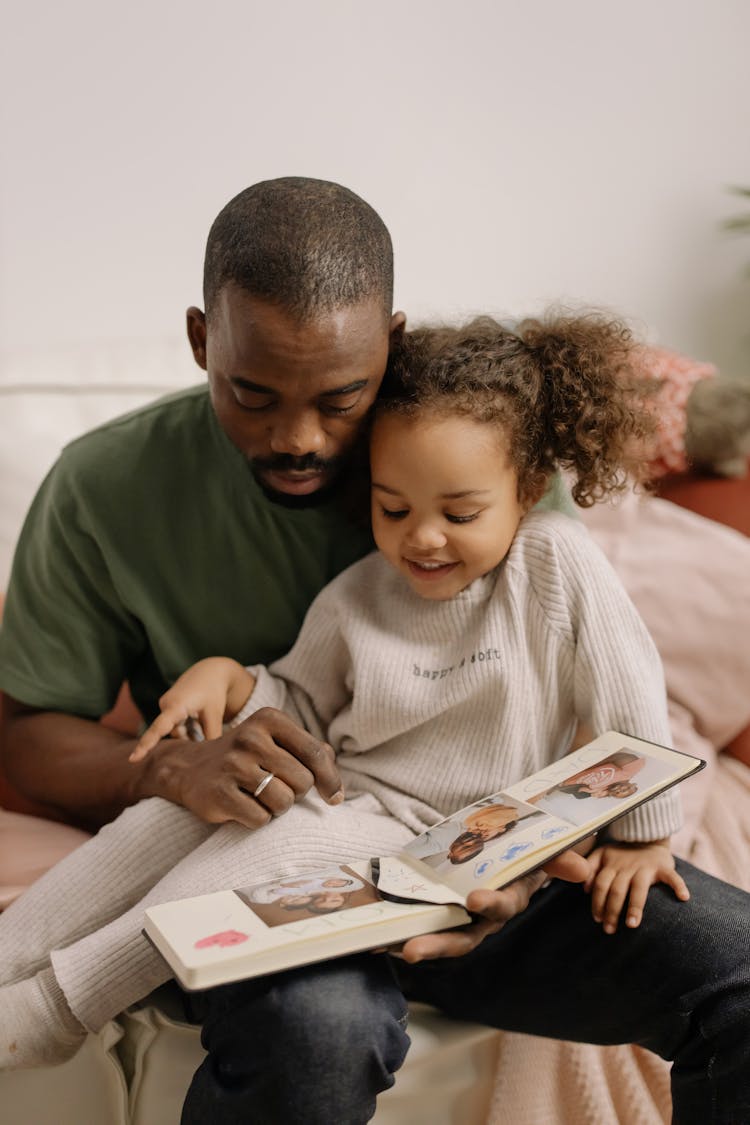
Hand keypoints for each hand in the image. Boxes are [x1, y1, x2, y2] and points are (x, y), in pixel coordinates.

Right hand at [130, 658, 255, 761]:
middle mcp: (166, 705)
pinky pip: (175, 725)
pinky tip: (199, 723)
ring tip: (204, 725)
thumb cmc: (213, 692)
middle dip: (184, 742)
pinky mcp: (169, 708)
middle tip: (198, 742)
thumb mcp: (215, 714)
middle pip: (172, 734)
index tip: (133, 759)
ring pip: (175, 730)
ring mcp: (166, 706)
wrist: (210, 671)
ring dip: (188, 735)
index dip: (147, 744)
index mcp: (176, 705)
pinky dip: (187, 729)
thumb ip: (211, 736)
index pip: (159, 728)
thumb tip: (208, 759)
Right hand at [135, 706, 343, 828]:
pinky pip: (260, 819)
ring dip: (278, 808)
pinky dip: (258, 820)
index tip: (335, 798)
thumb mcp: (275, 742)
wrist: (188, 768)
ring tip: (260, 797)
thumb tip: (336, 783)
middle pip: (302, 781)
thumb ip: (310, 752)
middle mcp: (251, 738)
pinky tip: (244, 807)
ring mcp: (233, 765)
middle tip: (277, 788)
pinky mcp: (219, 793)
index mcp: (269, 719)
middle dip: (296, 793)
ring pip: (283, 802)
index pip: (315, 753)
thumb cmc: (245, 757)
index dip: (330, 779)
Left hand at [398, 849, 590, 961]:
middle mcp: (484, 916)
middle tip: (411, 950)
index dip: (490, 905)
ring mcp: (461, 915)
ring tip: (384, 947)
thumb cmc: (529, 852)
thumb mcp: (545, 852)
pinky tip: (377, 936)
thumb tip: (581, 867)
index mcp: (509, 899)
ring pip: (439, 935)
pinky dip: (399, 929)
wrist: (515, 850)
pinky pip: (421, 922)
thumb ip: (560, 858)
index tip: (474, 899)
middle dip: (438, 945)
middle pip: (462, 936)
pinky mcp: (441, 909)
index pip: (501, 908)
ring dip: (414, 942)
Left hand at [585, 839, 688, 933]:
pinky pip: (672, 876)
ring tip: (632, 925)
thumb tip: (585, 888)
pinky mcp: (664, 867)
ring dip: (635, 907)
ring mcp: (646, 867)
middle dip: (612, 911)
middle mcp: (627, 866)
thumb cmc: (623, 853)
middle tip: (610, 930)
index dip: (597, 902)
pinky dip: (679, 886)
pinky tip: (683, 898)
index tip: (597, 919)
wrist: (648, 838)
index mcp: (612, 864)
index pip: (601, 885)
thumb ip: (591, 867)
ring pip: (639, 888)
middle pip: (617, 890)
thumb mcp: (603, 854)